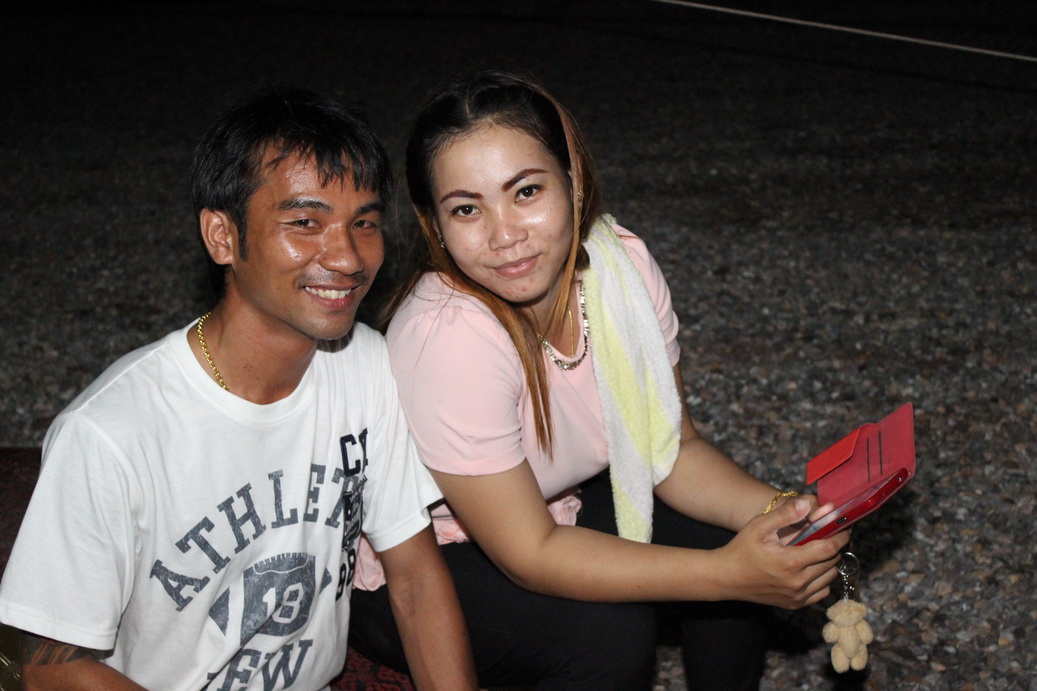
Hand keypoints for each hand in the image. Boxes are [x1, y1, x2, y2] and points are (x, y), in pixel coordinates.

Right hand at [715, 497, 849, 608]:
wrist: (726, 578)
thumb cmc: (742, 549)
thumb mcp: (759, 526)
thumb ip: (785, 514)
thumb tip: (808, 504)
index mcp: (790, 562)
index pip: (828, 548)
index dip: (840, 537)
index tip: (844, 528)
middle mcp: (797, 582)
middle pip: (832, 562)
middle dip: (835, 547)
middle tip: (830, 535)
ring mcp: (797, 596)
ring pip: (829, 578)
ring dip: (829, 562)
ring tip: (819, 550)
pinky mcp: (795, 604)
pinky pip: (822, 592)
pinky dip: (823, 579)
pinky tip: (811, 568)